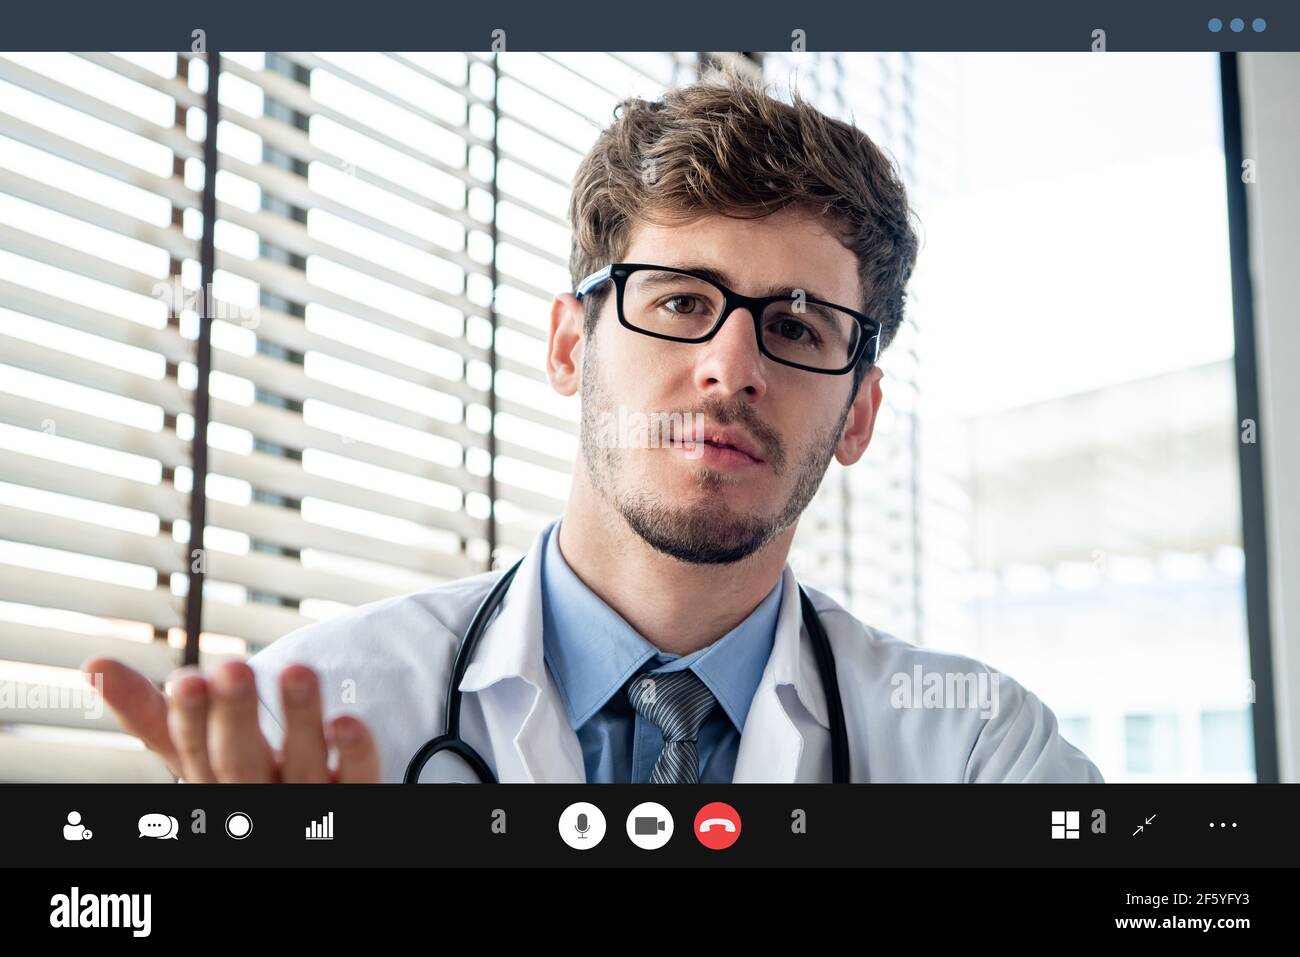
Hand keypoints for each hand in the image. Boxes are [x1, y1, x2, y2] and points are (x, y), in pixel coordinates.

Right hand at [83, 658, 380, 782]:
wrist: (304, 832)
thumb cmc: (240, 783)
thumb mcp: (195, 755)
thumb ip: (151, 716)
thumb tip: (93, 665)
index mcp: (212, 782)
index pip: (193, 752)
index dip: (190, 719)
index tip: (187, 678)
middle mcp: (256, 797)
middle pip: (241, 763)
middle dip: (235, 717)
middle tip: (234, 667)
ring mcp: (307, 802)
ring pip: (304, 765)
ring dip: (300, 718)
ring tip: (298, 669)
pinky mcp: (355, 800)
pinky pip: (358, 779)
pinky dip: (354, 753)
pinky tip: (349, 719)